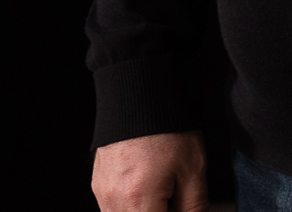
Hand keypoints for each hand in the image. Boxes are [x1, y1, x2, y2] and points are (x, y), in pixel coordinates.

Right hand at [91, 129, 207, 210]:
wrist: (142, 92)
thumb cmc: (169, 126)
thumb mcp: (192, 169)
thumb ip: (193, 208)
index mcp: (137, 201)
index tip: (180, 206)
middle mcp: (113, 201)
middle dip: (157, 211)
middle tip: (173, 199)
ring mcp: (102, 192)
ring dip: (144, 210)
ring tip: (163, 192)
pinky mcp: (98, 183)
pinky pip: (113, 208)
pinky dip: (131, 206)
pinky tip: (147, 188)